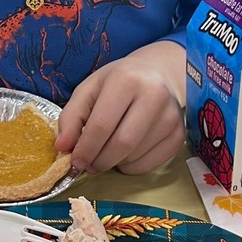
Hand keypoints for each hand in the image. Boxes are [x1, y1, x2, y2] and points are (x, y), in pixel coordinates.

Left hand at [55, 41, 184, 174]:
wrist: (156, 74)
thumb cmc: (118, 82)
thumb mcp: (89, 89)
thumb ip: (71, 116)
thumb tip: (62, 147)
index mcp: (126, 79)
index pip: (102, 125)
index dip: (85, 149)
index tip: (74, 161)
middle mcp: (154, 96)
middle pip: (121, 144)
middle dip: (98, 161)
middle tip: (88, 164)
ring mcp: (171, 117)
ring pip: (134, 158)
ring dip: (113, 163)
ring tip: (106, 151)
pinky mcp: (179, 136)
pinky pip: (149, 166)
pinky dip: (130, 167)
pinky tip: (126, 152)